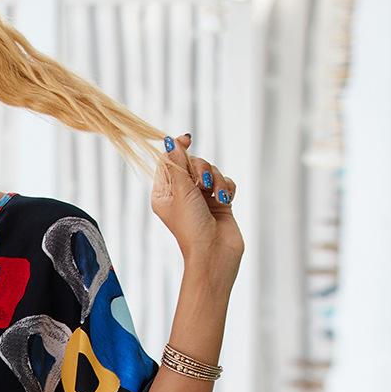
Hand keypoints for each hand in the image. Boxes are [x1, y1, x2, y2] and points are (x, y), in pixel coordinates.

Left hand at [151, 131, 243, 286]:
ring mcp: (201, 198)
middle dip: (201, 169)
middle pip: (192, 163)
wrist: (214, 252)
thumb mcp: (181, 191)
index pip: (168, 163)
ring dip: (216, 180)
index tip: (188, 139)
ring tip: (215, 196)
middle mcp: (181, 195)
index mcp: (164, 194)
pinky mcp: (219, 202)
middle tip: (203, 183)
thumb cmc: (192, 226)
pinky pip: (225, 182)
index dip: (177, 149)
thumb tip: (171, 142)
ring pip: (211, 171)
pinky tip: (225, 200)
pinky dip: (226, 188)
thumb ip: (177, 164)